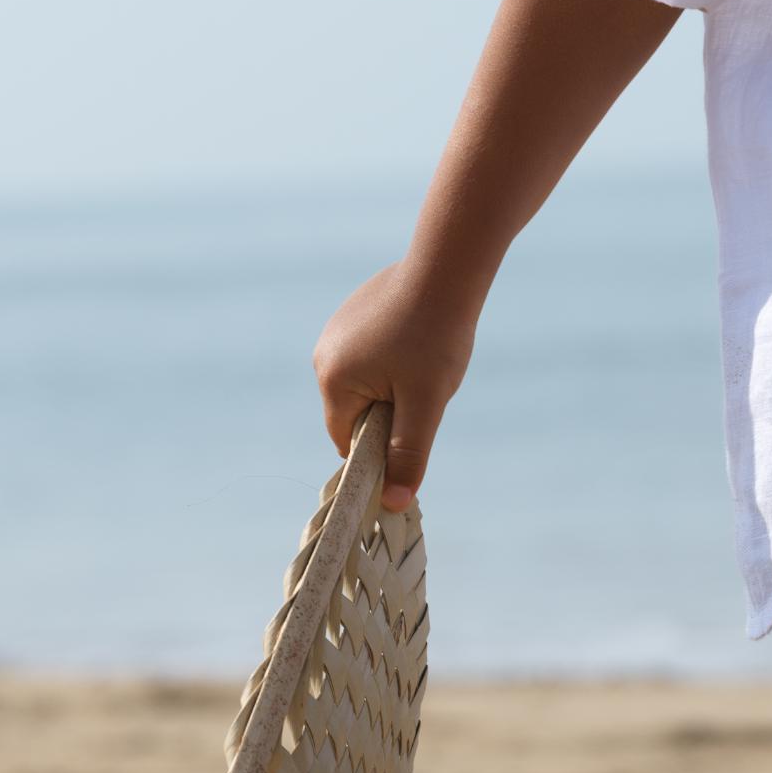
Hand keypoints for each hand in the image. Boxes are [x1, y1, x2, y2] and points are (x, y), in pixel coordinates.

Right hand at [313, 264, 477, 510]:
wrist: (447, 268)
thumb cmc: (437, 337)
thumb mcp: (427, 403)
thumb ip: (408, 453)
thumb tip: (392, 504)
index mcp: (333, 380)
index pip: (347, 440)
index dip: (380, 447)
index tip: (413, 434)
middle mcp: (324, 354)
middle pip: (355, 411)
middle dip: (390, 412)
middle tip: (426, 389)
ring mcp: (336, 330)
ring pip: (365, 382)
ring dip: (394, 384)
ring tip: (425, 359)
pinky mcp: (353, 314)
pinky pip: (370, 354)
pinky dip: (394, 357)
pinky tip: (420, 337)